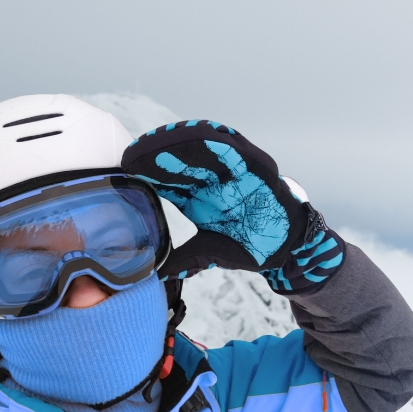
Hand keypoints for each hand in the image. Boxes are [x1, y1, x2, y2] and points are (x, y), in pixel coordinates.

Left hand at [122, 120, 304, 271]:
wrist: (288, 248)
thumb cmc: (252, 247)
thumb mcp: (210, 252)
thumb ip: (185, 259)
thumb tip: (157, 275)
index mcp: (198, 197)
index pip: (166, 180)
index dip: (146, 173)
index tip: (125, 171)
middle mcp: (211, 180)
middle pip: (178, 159)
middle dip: (155, 155)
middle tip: (131, 156)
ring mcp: (232, 170)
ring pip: (200, 146)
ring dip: (177, 142)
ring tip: (154, 144)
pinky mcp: (254, 164)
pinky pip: (232, 146)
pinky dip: (212, 139)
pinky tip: (190, 136)